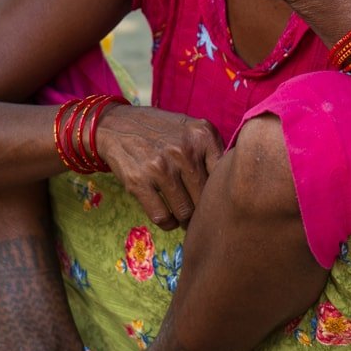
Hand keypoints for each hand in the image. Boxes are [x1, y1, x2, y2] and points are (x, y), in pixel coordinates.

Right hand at [96, 103, 223, 228]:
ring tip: (185, 217)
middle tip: (200, 214)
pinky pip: (162, 217)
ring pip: (185, 212)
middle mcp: (184, 150)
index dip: (221, 193)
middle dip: (204, 211)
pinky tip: (169, 218)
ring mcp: (160, 167)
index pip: (224, 176)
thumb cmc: (161, 132)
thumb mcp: (191, 129)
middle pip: (206, 198)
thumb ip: (214, 151)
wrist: (117, 126)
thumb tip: (233, 187)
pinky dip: (168, 224)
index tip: (217, 200)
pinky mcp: (139, 182)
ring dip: (186, 220)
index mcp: (203, 135)